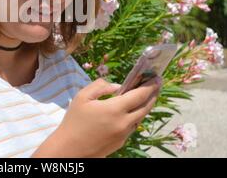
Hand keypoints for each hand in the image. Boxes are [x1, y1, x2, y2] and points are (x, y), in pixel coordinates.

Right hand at [39, 76, 161, 157]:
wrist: (70, 148)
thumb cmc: (74, 121)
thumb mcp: (82, 97)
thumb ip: (101, 86)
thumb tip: (117, 86)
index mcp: (115, 109)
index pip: (140, 95)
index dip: (150, 86)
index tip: (156, 78)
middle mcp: (123, 123)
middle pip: (145, 107)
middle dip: (153, 95)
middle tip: (156, 85)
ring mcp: (123, 135)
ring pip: (139, 118)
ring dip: (144, 106)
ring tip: (144, 97)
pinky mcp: (121, 143)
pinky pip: (131, 127)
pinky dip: (134, 117)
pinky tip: (129, 112)